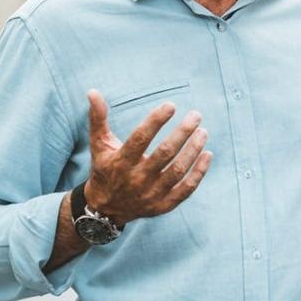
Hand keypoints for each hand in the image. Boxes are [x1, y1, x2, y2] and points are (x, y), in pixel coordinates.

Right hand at [80, 89, 212, 223]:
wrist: (105, 209)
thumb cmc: (104, 169)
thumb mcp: (99, 145)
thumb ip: (98, 119)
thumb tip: (92, 91)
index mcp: (121, 162)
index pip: (140, 138)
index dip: (156, 121)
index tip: (171, 106)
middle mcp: (136, 179)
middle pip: (164, 153)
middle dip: (182, 133)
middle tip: (196, 115)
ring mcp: (151, 194)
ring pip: (177, 170)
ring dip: (193, 150)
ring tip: (203, 132)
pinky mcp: (162, 205)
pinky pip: (185, 189)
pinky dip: (199, 173)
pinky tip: (207, 154)